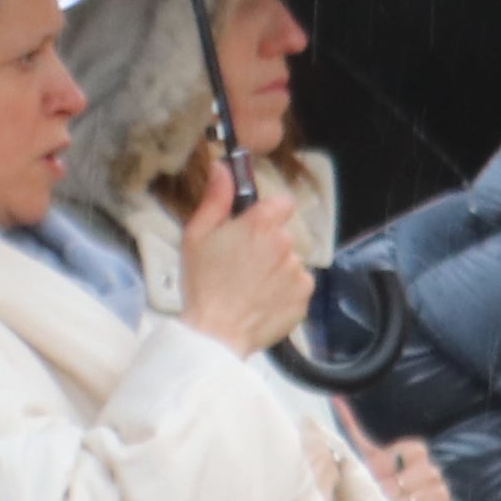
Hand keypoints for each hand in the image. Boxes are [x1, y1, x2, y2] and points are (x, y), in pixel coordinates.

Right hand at [172, 176, 316, 356]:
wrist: (216, 333)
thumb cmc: (201, 284)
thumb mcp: (196, 236)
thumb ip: (215, 199)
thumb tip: (222, 167)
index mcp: (260, 225)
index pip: (281, 203)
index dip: (267, 214)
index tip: (251, 229)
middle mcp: (286, 244)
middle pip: (284, 235)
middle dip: (267, 245)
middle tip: (241, 265)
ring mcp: (298, 271)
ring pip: (290, 261)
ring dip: (276, 269)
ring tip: (250, 287)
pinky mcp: (305, 296)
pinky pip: (297, 285)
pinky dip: (284, 291)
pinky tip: (262, 300)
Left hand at [343, 414, 458, 500]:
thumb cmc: (369, 487)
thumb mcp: (361, 459)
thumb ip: (352, 429)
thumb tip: (335, 396)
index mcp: (414, 455)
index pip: (415, 449)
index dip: (394, 463)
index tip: (378, 473)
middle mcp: (432, 472)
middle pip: (423, 474)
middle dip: (396, 490)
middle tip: (380, 498)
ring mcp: (442, 494)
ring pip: (430, 497)